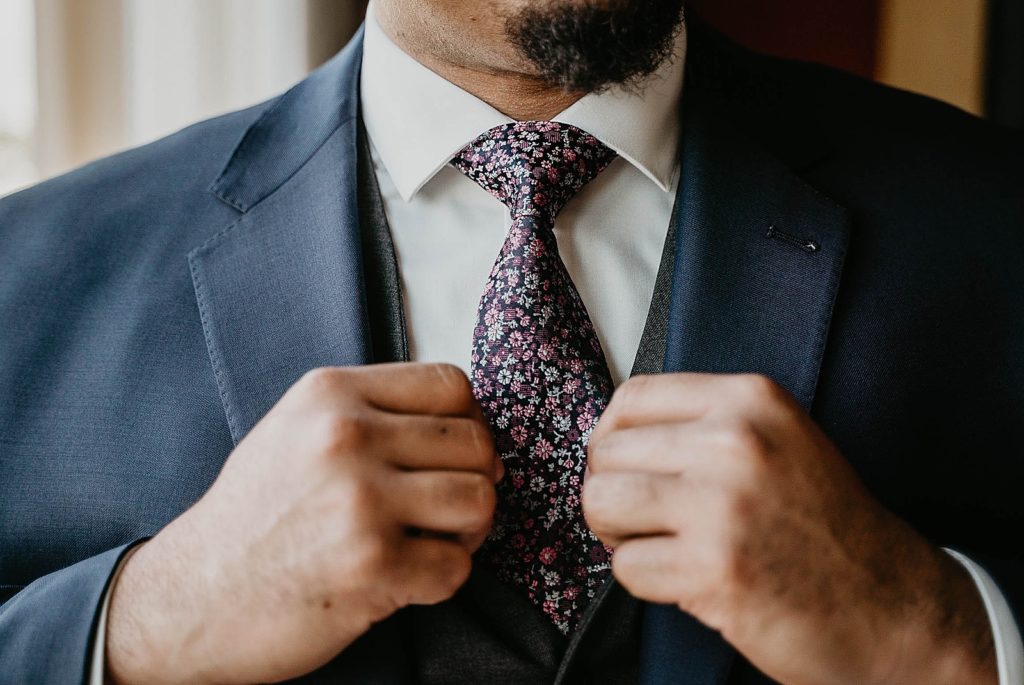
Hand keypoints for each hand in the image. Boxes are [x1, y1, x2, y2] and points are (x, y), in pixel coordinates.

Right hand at [106, 363, 501, 684]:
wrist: (191, 598)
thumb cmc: (255, 515)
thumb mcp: (298, 430)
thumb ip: (375, 413)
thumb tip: (473, 428)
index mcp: (331, 393)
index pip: (452, 384)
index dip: (469, 422)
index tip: (454, 456)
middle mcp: (346, 436)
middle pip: (475, 442)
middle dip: (473, 479)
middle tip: (443, 510)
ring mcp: (360, 500)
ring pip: (480, 499)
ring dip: (467, 530)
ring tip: (430, 542)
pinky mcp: (371, 564)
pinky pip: (457, 566)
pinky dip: (441, 579)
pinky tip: (404, 579)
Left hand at [582, 373, 996, 684]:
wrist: (891, 605)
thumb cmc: (822, 524)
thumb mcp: (776, 439)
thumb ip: (702, 424)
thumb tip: (610, 432)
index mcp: (749, 400)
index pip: (632, 398)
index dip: (613, 438)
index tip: (625, 467)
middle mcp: (735, 442)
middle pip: (606, 452)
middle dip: (612, 491)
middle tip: (644, 519)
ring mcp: (724, 505)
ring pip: (602, 502)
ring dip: (617, 533)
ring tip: (657, 544)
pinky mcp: (714, 568)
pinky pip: (626, 566)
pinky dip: (646, 581)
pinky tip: (689, 580)